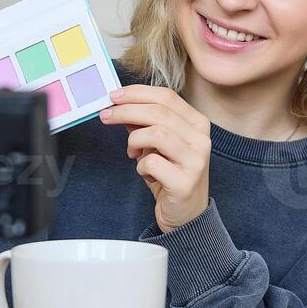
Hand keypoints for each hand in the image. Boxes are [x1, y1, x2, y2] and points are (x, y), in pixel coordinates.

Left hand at [99, 85, 210, 231]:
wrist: (186, 214)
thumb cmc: (170, 175)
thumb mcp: (158, 145)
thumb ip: (144, 123)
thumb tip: (119, 104)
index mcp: (197, 124)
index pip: (166, 97)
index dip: (137, 93)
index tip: (114, 96)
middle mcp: (201, 139)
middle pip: (158, 112)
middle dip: (126, 111)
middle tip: (106, 116)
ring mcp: (196, 161)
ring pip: (156, 134)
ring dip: (134, 141)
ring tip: (132, 152)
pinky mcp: (185, 183)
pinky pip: (152, 163)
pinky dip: (140, 166)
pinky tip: (145, 173)